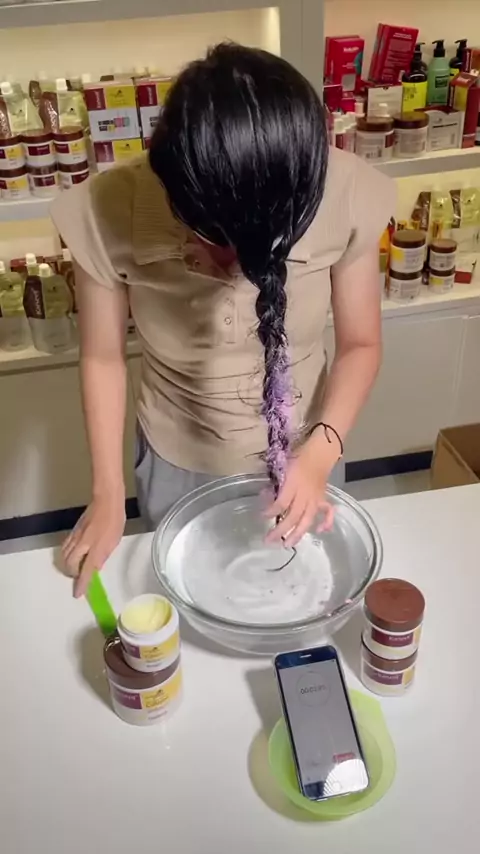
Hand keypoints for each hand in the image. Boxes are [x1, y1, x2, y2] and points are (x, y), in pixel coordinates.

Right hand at [62, 493, 125, 597]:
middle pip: (70, 564)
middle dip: (71, 574)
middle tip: (78, 578)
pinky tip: (72, 556)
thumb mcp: (115, 541)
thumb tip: (95, 566)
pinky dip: (66, 555)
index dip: (81, 584)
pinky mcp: (73, 531)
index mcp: (96, 548)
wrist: (106, 501)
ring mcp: (76, 537)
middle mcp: (83, 544)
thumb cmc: (115, 521)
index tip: (77, 594)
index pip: (86, 571)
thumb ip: (103, 555)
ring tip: (75, 569)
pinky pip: (65, 547)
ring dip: (68, 565)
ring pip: (64, 555)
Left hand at [265, 433, 336, 547]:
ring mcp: (316, 499)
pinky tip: (319, 531)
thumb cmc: (298, 459)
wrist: (319, 453)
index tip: (261, 516)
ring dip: (297, 534)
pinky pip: (328, 513)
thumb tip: (265, 497)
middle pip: (293, 516)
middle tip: (269, 540)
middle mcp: (305, 495)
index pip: (281, 504)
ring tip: (287, 544)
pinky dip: (326, 523)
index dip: (271, 512)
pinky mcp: (323, 499)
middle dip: (280, 530)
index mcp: (293, 485)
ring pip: (307, 519)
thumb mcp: (282, 468)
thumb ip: (274, 484)